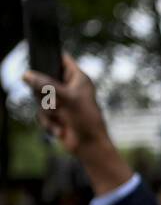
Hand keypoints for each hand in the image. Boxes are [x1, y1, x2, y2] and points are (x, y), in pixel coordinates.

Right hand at [23, 55, 131, 193]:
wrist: (90, 147)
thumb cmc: (86, 120)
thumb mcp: (67, 98)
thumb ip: (46, 85)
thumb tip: (26, 75)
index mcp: (79, 79)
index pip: (62, 59)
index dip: (49, 57)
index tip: (36, 58)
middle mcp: (70, 88)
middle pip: (44, 79)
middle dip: (44, 94)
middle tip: (53, 103)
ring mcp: (62, 101)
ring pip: (40, 98)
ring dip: (47, 111)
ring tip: (60, 118)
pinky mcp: (57, 114)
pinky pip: (42, 113)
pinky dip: (49, 122)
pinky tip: (60, 129)